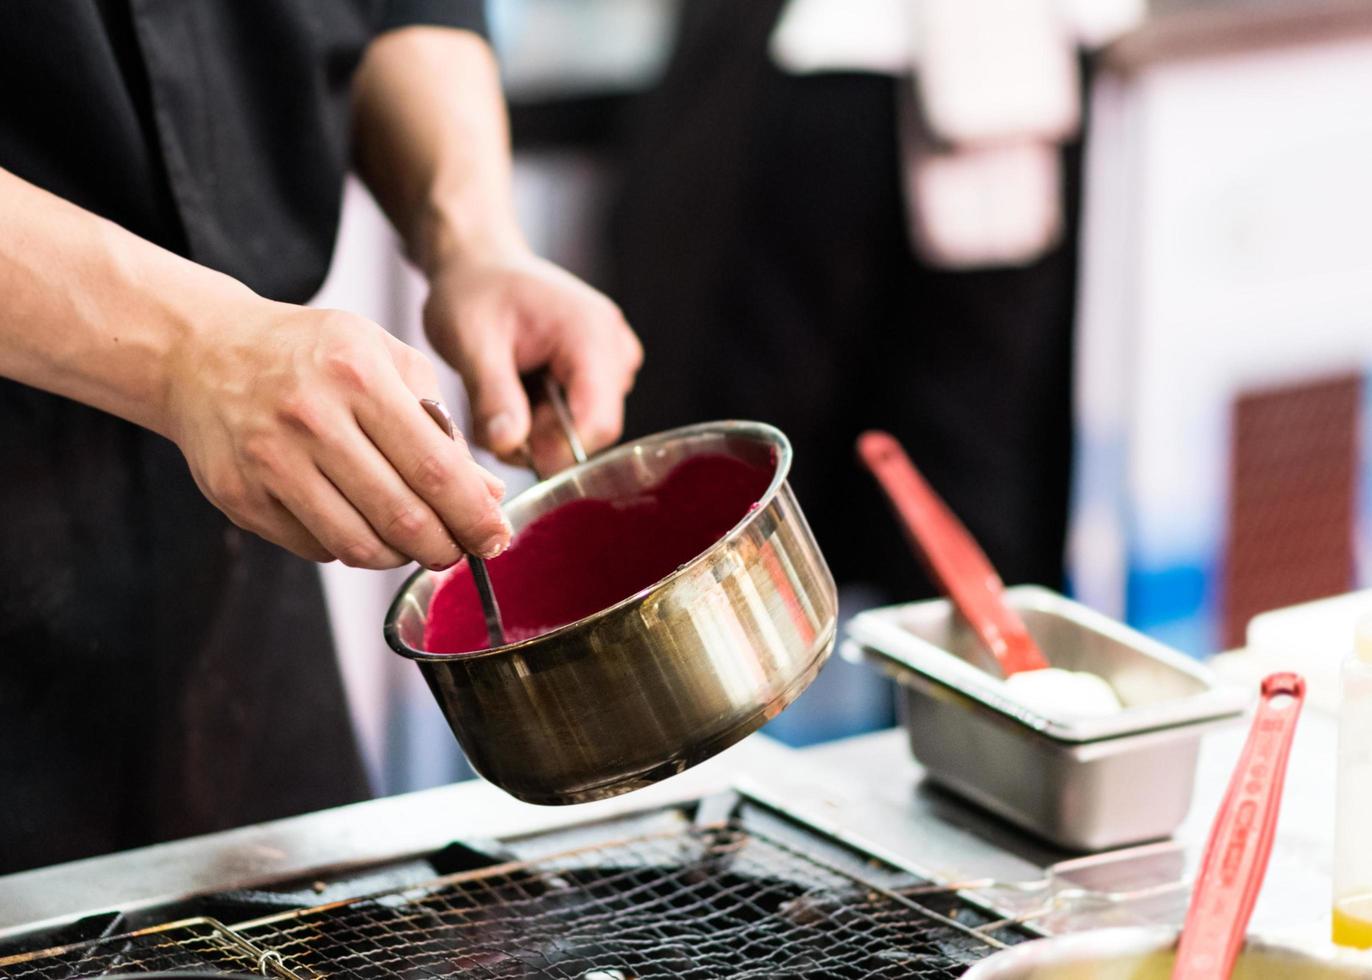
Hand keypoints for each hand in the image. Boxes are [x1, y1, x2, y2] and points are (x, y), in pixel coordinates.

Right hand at [164, 296, 510, 568]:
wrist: (204, 352)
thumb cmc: (313, 355)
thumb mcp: (386, 361)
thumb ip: (441, 426)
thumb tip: (489, 495)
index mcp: (358, 375)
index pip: (435, 467)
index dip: (474, 514)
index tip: (495, 536)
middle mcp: (310, 418)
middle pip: (401, 515)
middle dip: (445, 546)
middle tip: (460, 549)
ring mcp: (269, 461)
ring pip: (358, 544)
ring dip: (400, 556)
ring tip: (415, 542)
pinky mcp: (240, 497)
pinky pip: (315, 547)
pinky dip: (350, 548)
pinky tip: (360, 525)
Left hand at [421, 248, 642, 474]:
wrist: (480, 266)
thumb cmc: (474, 291)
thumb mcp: (470, 340)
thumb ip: (492, 394)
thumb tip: (508, 445)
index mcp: (591, 333)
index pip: (599, 421)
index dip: (558, 450)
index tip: (508, 448)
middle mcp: (614, 347)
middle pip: (592, 429)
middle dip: (540, 438)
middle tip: (491, 417)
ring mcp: (613, 361)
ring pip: (584, 428)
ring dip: (537, 429)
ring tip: (502, 393)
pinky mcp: (602, 373)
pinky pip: (580, 418)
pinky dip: (542, 418)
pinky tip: (519, 391)